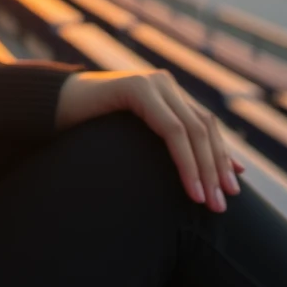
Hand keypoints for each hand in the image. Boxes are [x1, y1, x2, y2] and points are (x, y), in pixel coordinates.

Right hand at [55, 69, 244, 213]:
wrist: (52, 107)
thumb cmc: (90, 128)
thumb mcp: (134, 138)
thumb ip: (162, 142)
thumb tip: (194, 172)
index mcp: (166, 92)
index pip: (205, 124)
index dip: (222, 153)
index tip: (235, 185)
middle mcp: (164, 83)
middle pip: (204, 127)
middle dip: (217, 168)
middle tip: (225, 204)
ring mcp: (152, 83)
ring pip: (193, 130)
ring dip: (206, 169)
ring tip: (210, 202)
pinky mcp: (138, 89)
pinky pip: (171, 129)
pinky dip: (185, 161)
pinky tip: (191, 187)